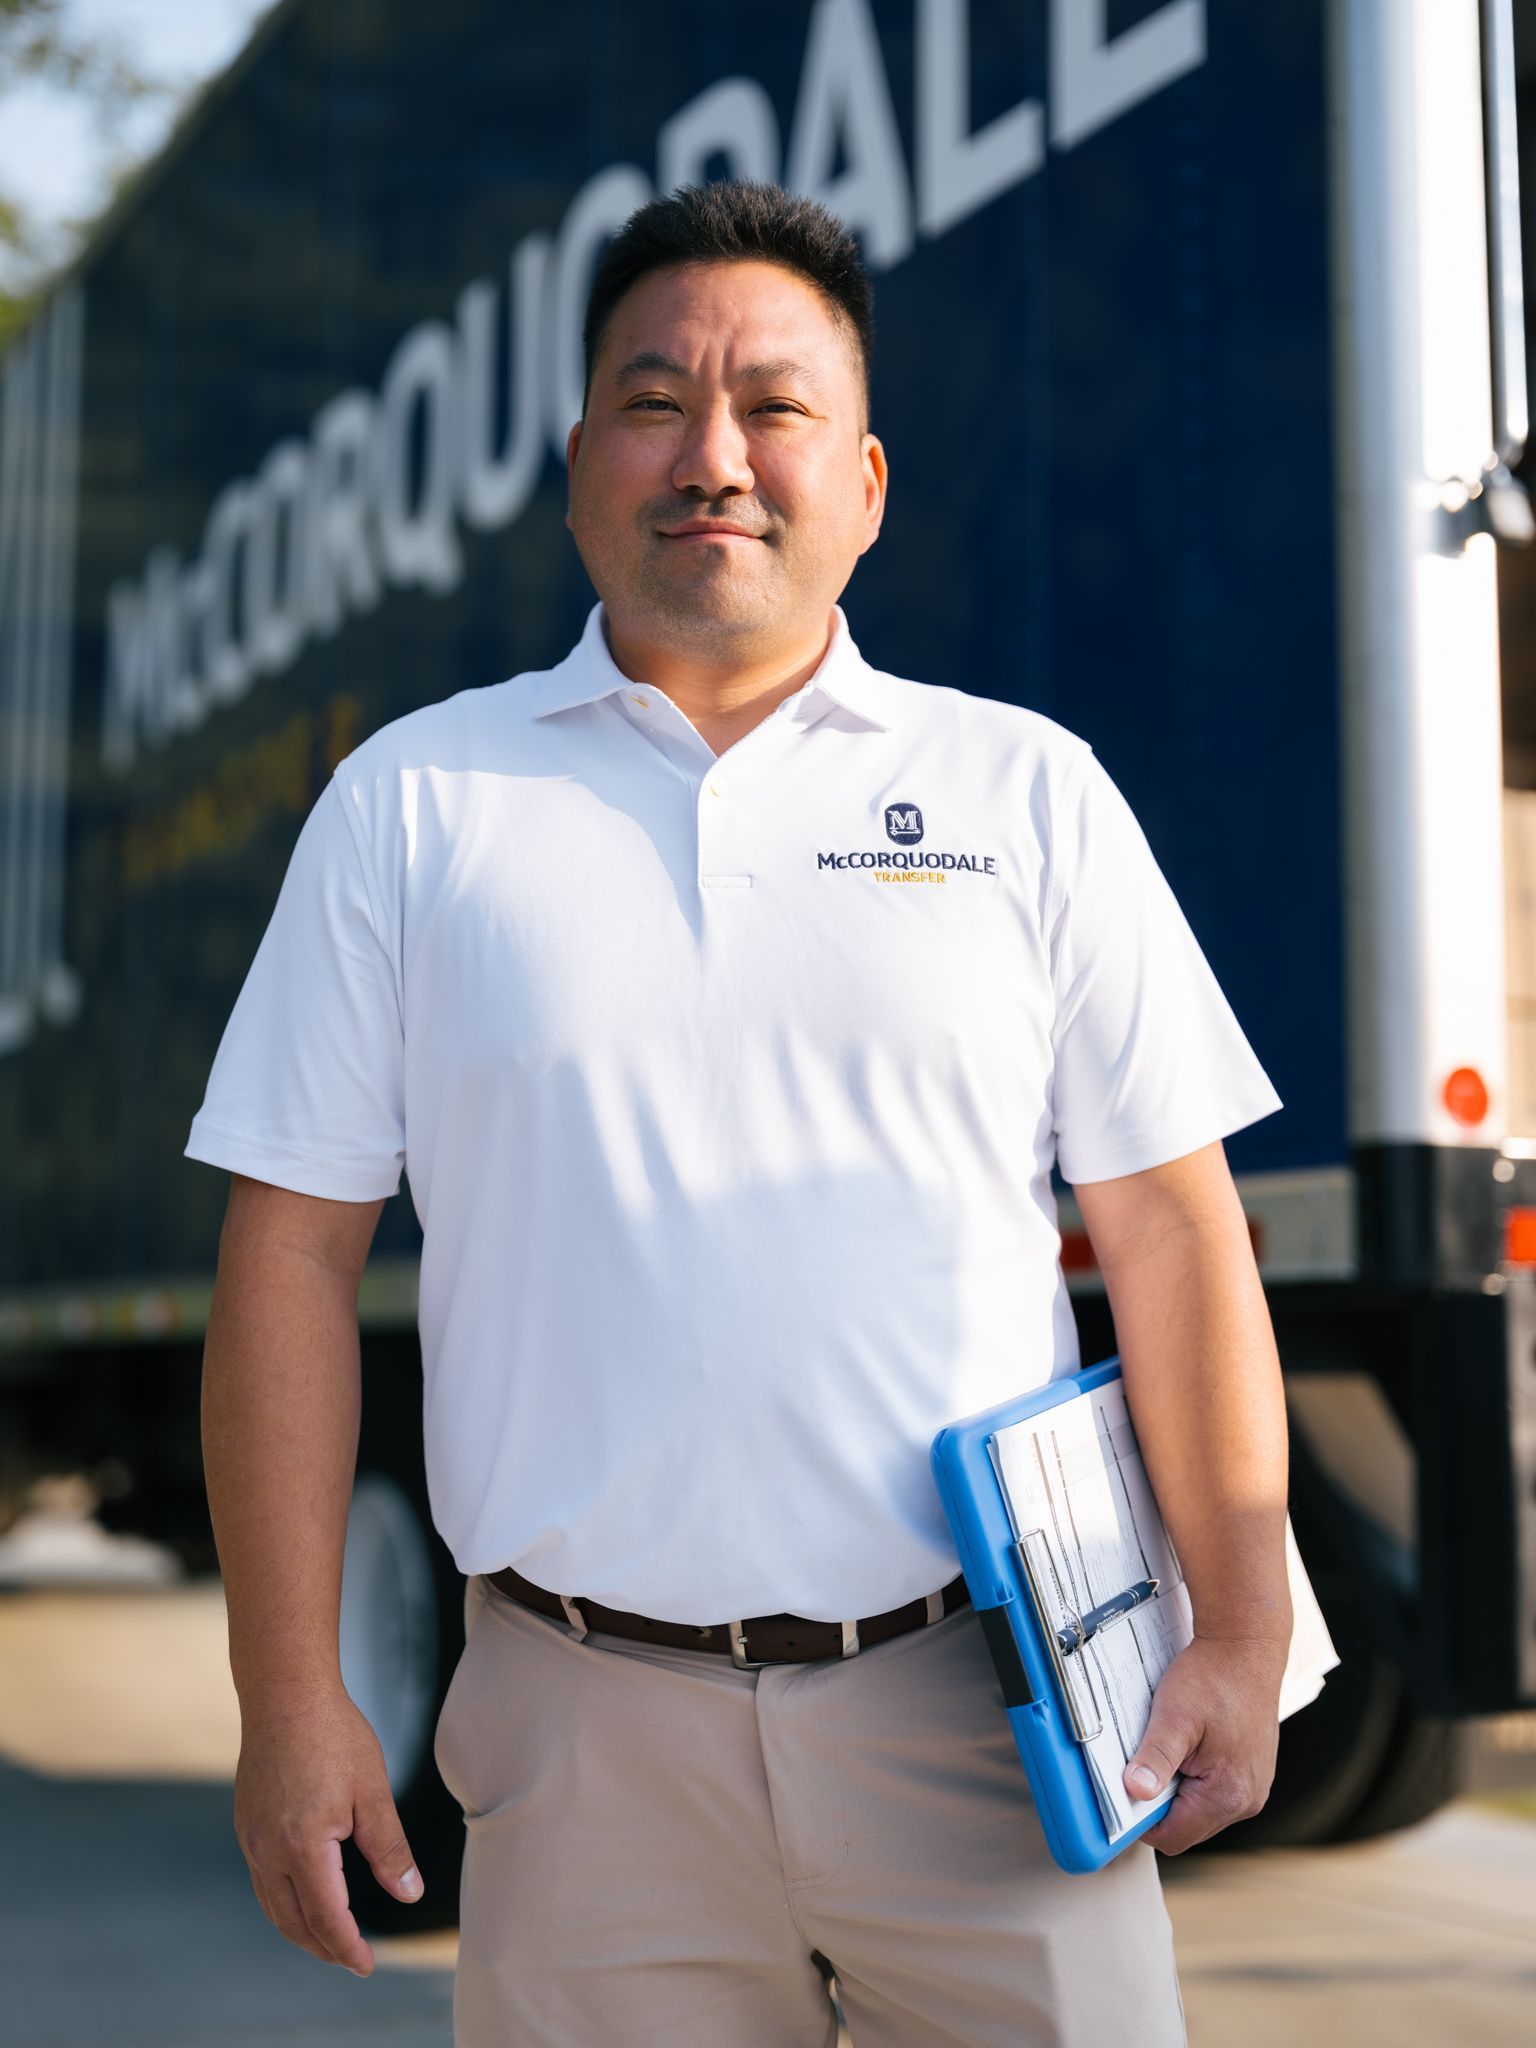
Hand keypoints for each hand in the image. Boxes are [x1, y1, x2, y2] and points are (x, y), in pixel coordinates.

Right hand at [234, 1685, 423, 1975]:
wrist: (284, 1694)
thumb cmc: (333, 1734)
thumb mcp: (372, 1791)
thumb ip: (389, 1848)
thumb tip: (408, 1893)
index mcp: (304, 1846)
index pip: (327, 1917)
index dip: (348, 1947)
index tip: (367, 1966)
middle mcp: (269, 1851)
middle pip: (294, 1922)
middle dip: (324, 1948)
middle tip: (353, 1960)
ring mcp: (252, 1839)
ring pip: (274, 1906)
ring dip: (302, 1930)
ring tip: (331, 1939)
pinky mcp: (247, 1825)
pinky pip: (263, 1882)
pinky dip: (285, 1903)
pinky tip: (306, 1897)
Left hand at [1122, 1634, 1285, 1853]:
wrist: (1246, 1646)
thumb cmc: (1213, 1678)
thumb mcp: (1174, 1715)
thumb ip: (1155, 1758)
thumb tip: (1135, 1792)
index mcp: (1228, 1795)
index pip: (1173, 1837)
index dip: (1140, 1821)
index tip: (1122, 1791)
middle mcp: (1247, 1800)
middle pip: (1186, 1826)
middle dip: (1159, 1800)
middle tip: (1142, 1761)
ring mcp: (1252, 1787)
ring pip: (1198, 1808)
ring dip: (1176, 1786)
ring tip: (1167, 1747)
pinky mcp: (1251, 1771)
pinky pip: (1213, 1789)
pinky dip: (1193, 1774)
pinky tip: (1185, 1743)